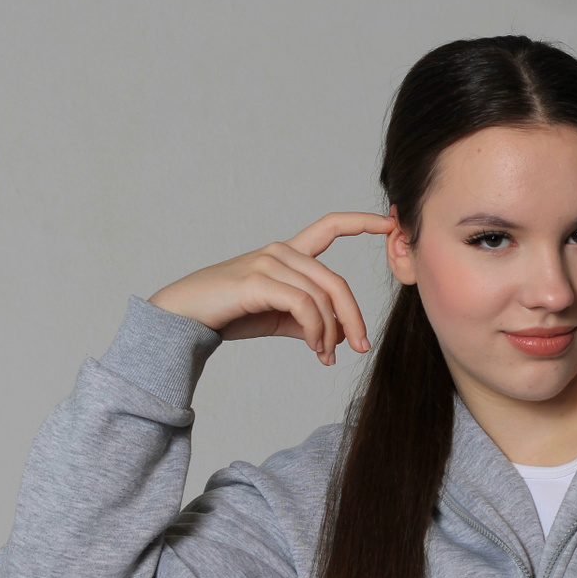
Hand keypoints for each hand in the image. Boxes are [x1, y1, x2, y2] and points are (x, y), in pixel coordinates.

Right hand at [149, 212, 394, 364]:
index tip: (391, 223)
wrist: (185, 317)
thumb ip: (307, 321)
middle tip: (361, 346)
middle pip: (335, 281)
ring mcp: (269, 263)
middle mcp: (281, 251)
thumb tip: (334, 338)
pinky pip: (303, 305)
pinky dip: (316, 330)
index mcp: (287, 253)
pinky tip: (316, 349)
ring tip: (326, 355)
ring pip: (322, 296)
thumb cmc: (229, 313)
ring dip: (331, 332)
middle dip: (353, 317)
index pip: (330, 227)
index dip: (362, 222)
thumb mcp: (277, 318)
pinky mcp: (258, 281)